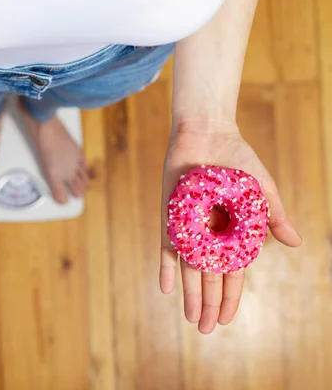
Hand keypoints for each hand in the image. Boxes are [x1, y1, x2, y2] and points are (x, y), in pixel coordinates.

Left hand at [159, 122, 301, 333]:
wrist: (206, 134)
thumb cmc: (237, 159)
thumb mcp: (261, 189)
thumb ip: (274, 216)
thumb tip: (297, 244)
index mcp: (232, 232)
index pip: (232, 272)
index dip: (230, 296)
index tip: (227, 319)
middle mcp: (209, 235)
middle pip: (209, 276)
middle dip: (209, 303)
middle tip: (206, 330)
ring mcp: (188, 227)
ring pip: (189, 268)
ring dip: (190, 293)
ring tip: (191, 319)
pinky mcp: (170, 217)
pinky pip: (167, 246)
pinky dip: (167, 266)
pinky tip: (167, 288)